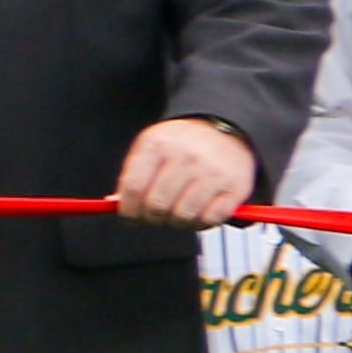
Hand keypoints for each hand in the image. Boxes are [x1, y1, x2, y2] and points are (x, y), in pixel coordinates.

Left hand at [111, 118, 256, 227]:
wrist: (225, 129)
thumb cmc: (180, 145)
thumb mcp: (150, 148)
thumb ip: (131, 176)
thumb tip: (116, 205)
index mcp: (158, 145)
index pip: (134, 187)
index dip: (129, 209)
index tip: (131, 216)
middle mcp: (186, 156)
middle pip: (157, 205)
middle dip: (152, 218)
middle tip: (156, 217)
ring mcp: (213, 171)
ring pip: (183, 215)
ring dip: (177, 223)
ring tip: (177, 215)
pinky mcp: (236, 186)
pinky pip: (211, 218)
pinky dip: (202, 223)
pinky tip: (198, 213)